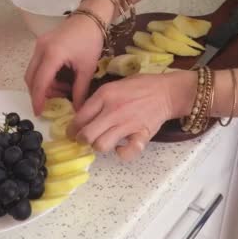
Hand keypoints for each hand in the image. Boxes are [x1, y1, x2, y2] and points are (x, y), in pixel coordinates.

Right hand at [25, 14, 103, 114]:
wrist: (90, 17)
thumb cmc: (91, 40)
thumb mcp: (87, 68)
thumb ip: (80, 90)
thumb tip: (77, 109)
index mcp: (52, 55)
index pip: (40, 83)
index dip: (38, 100)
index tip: (39, 113)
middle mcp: (40, 49)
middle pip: (31, 78)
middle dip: (40, 93)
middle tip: (55, 102)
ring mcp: (39, 45)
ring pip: (32, 72)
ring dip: (44, 85)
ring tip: (63, 89)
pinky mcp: (41, 43)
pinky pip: (37, 64)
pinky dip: (45, 76)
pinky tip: (61, 79)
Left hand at [68, 70, 196, 159]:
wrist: (166, 91)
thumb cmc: (140, 86)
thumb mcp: (114, 85)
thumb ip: (98, 99)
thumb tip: (82, 114)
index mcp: (104, 95)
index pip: (79, 117)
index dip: (71, 129)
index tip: (71, 133)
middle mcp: (113, 110)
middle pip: (86, 135)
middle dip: (81, 140)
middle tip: (83, 140)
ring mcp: (127, 124)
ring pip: (101, 145)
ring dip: (99, 146)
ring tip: (102, 141)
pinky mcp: (140, 135)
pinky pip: (126, 153)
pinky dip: (121, 153)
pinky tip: (120, 147)